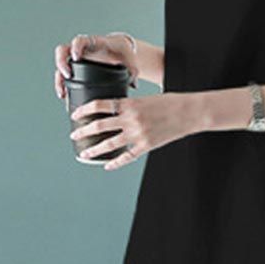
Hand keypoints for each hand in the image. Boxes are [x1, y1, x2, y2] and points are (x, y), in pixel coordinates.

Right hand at [54, 33, 138, 102]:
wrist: (120, 51)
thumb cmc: (124, 52)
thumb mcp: (129, 59)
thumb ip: (133, 70)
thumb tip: (134, 84)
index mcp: (94, 42)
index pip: (80, 40)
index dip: (76, 47)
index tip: (76, 57)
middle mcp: (81, 49)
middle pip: (62, 50)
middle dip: (62, 62)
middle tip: (67, 74)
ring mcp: (76, 58)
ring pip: (60, 64)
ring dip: (58, 78)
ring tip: (62, 91)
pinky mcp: (75, 67)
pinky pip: (63, 74)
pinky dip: (61, 84)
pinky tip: (63, 95)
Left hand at [69, 92, 205, 170]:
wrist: (189, 112)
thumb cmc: (170, 102)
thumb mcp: (146, 98)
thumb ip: (130, 105)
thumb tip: (114, 109)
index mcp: (130, 104)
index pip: (100, 105)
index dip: (85, 109)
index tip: (75, 114)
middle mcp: (131, 119)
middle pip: (100, 125)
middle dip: (84, 131)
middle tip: (74, 135)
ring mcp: (138, 134)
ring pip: (109, 144)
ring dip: (94, 149)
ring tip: (85, 152)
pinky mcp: (146, 146)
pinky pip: (126, 157)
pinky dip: (115, 162)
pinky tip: (107, 165)